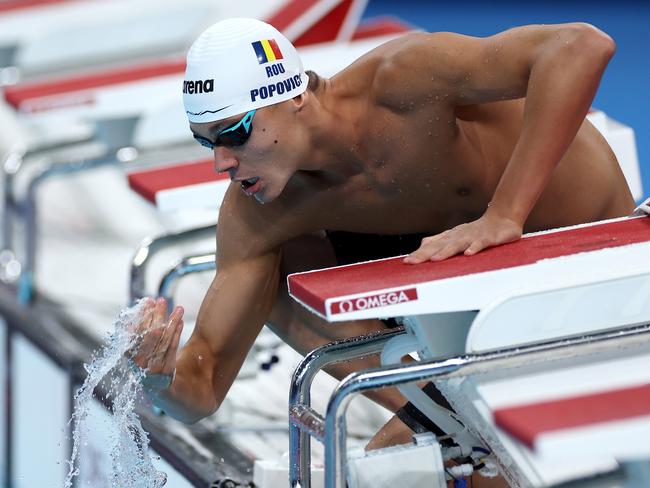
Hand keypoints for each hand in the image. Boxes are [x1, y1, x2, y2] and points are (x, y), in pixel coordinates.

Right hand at [127, 297, 183, 393]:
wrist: (173, 398)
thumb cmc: (158, 370)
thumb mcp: (149, 354)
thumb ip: (145, 336)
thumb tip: (148, 306)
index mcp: (130, 359)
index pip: (133, 334)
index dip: (140, 316)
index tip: (147, 301)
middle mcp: (137, 367)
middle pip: (146, 337)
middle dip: (154, 316)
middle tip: (161, 299)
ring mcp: (151, 373)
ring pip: (160, 343)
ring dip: (169, 323)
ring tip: (178, 308)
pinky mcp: (165, 378)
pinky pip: (171, 352)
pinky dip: (175, 334)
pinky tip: (180, 321)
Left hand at [404, 210, 522, 263]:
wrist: (501, 218)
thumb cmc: (476, 230)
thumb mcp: (455, 235)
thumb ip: (439, 241)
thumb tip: (422, 245)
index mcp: (450, 237)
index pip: (431, 247)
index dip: (419, 254)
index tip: (406, 262)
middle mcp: (458, 236)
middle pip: (439, 246)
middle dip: (425, 254)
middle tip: (412, 262)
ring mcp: (472, 237)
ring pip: (457, 245)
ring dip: (446, 252)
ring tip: (435, 260)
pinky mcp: (488, 238)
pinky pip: (480, 243)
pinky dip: (475, 248)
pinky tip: (468, 254)